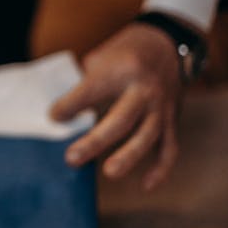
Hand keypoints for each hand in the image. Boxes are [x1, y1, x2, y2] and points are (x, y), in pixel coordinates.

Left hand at [49, 23, 182, 191]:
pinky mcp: (173, 119)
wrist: (168, 41)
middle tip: (71, 158)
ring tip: (109, 172)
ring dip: (129, 156)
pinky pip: (170, 147)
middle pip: (121, 119)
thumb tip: (61, 116)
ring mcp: (162, 106)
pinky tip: (145, 185)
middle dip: (95, 141)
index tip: (53, 117)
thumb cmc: (124, 51)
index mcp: (122, 69)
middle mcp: (144, 88)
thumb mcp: (102, 57)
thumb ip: (85, 86)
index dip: (69, 105)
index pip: (91, 91)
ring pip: (148, 135)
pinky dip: (160, 168)